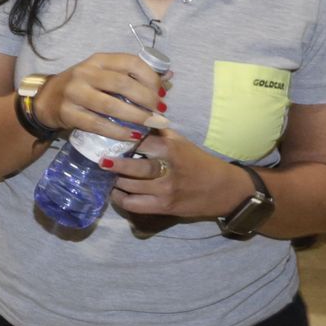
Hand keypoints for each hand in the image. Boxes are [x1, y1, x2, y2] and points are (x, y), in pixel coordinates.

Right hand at [34, 52, 169, 141]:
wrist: (46, 100)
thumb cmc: (84, 87)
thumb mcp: (104, 75)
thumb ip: (133, 77)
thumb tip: (169, 79)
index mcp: (99, 59)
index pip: (131, 63)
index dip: (151, 78)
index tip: (162, 95)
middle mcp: (85, 72)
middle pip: (122, 84)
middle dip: (146, 100)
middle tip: (160, 113)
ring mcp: (74, 92)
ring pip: (110, 105)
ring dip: (135, 117)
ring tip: (152, 126)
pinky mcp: (67, 112)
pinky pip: (97, 123)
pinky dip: (117, 131)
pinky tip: (132, 136)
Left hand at [106, 129, 255, 220]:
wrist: (224, 189)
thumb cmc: (199, 162)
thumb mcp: (181, 142)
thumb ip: (159, 134)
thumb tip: (135, 119)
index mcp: (170, 149)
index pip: (140, 142)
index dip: (122, 140)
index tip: (107, 138)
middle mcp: (167, 169)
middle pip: (133, 167)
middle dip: (113, 164)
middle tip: (100, 159)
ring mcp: (165, 190)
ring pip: (130, 186)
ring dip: (115, 181)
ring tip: (106, 175)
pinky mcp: (164, 207)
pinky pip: (134, 204)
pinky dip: (121, 199)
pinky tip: (116, 192)